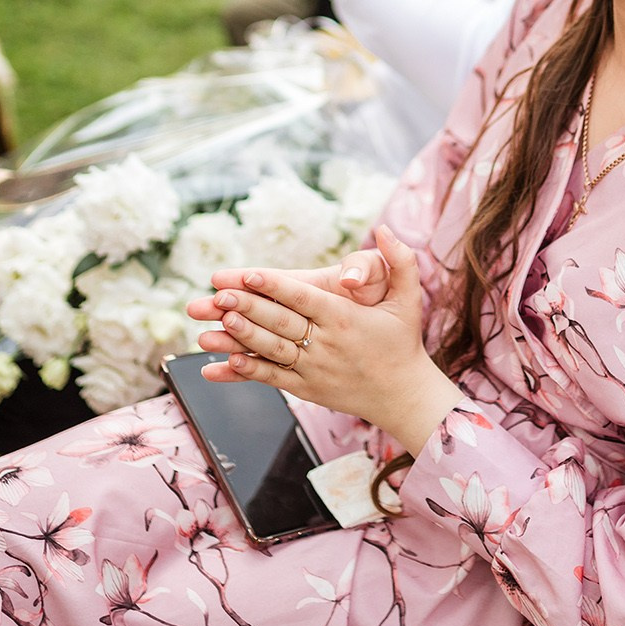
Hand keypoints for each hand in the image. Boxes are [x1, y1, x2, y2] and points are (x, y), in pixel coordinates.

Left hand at [188, 229, 463, 451]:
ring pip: (273, 350)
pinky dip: (251, 370)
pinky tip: (227, 361)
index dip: (275, 286)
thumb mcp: (408, 299)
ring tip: (216, 323)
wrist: (403, 395)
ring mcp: (315, 369)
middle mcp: (327, 344)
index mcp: (345, 318)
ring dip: (243, 336)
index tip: (249, 274)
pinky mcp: (307, 389)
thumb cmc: (403, 342)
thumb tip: (387, 229)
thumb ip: (401, 262)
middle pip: (281, 322)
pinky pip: (274, 378)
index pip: (304, 298)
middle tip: (218, 295)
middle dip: (248, 307)